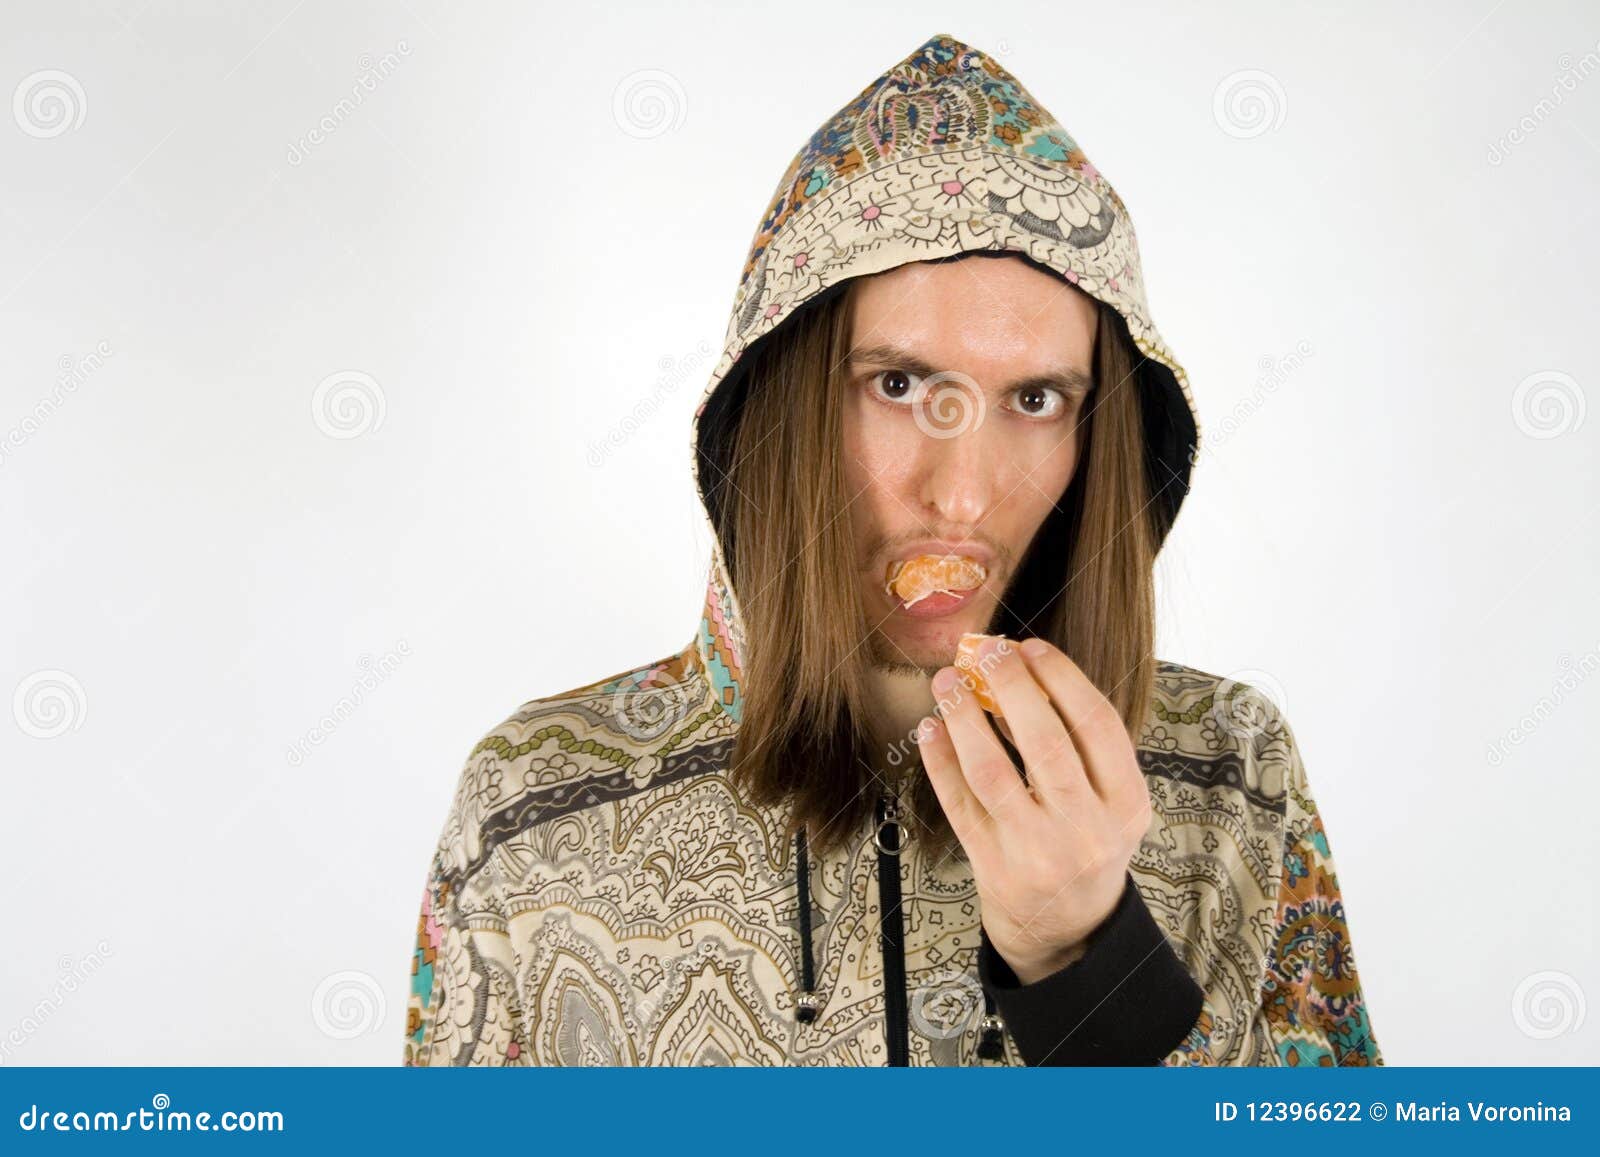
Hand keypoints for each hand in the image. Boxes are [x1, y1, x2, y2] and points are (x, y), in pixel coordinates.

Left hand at [914, 636, 1152, 983]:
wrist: (1067, 926)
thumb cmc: (1087, 841)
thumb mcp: (1109, 800)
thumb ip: (1082, 746)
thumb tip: (1022, 670)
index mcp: (1126, 804)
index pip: (1097, 726)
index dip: (1062, 679)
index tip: (1030, 647)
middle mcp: (1085, 830)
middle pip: (1045, 743)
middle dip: (1010, 686)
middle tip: (983, 650)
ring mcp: (1035, 851)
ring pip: (991, 772)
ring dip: (964, 718)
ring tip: (946, 682)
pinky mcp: (991, 866)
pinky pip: (959, 803)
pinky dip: (940, 761)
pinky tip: (930, 729)